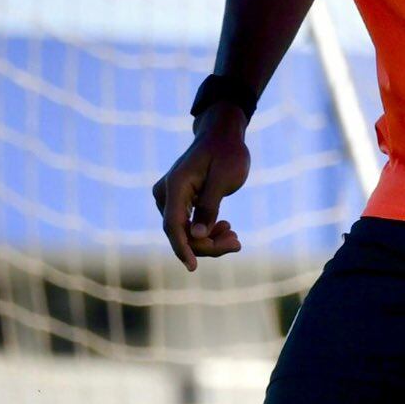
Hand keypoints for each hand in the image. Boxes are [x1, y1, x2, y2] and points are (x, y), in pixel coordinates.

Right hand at [153, 106, 249, 270]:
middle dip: (207, 245)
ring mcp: (170, 199)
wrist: (222, 136)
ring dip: (209, 241)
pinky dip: (207, 232)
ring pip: (185, 233)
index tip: (192, 267)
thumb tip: (197, 235)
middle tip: (237, 243)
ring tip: (235, 238)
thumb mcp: (224, 178)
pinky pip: (188, 226)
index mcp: (176, 185)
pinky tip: (227, 229)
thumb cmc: (227, 153)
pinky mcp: (179, 203)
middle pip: (180, 233)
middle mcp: (166, 193)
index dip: (183, 247)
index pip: (173, 225)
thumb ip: (209, 206)